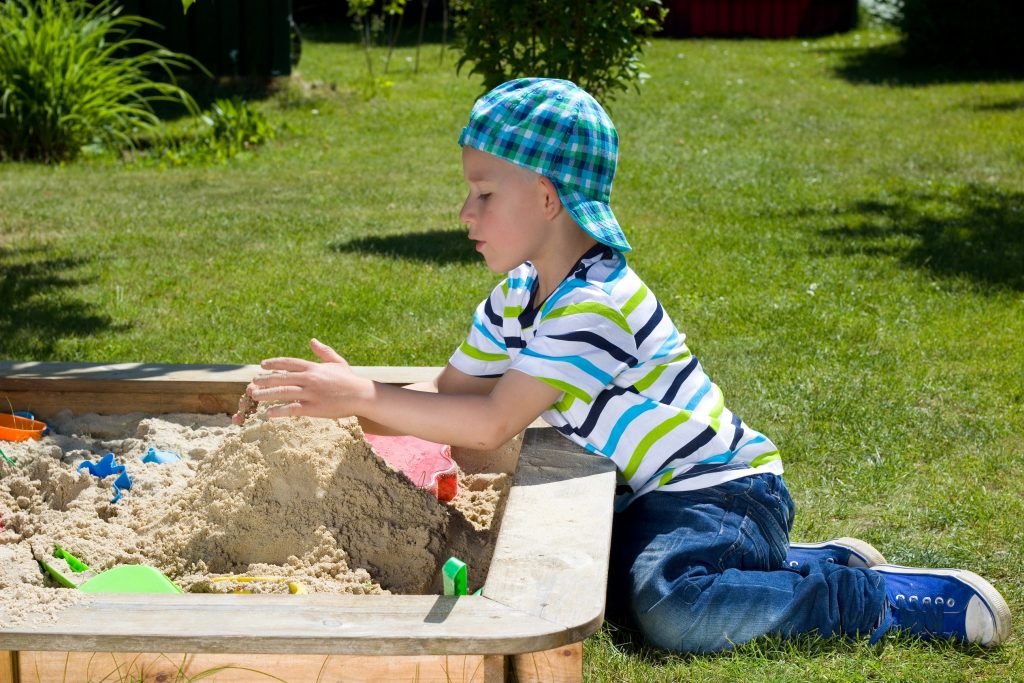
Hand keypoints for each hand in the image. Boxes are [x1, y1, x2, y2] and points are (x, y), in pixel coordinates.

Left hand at [245, 338, 371, 419]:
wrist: (362, 396)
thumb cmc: (350, 380)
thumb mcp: (337, 362)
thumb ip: (323, 352)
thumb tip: (312, 341)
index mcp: (314, 367)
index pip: (289, 363)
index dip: (274, 363)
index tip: (262, 365)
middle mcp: (309, 379)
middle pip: (281, 378)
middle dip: (264, 379)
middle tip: (253, 382)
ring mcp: (311, 394)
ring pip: (282, 393)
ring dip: (266, 394)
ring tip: (254, 396)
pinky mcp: (313, 408)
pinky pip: (292, 409)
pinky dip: (279, 411)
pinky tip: (269, 414)